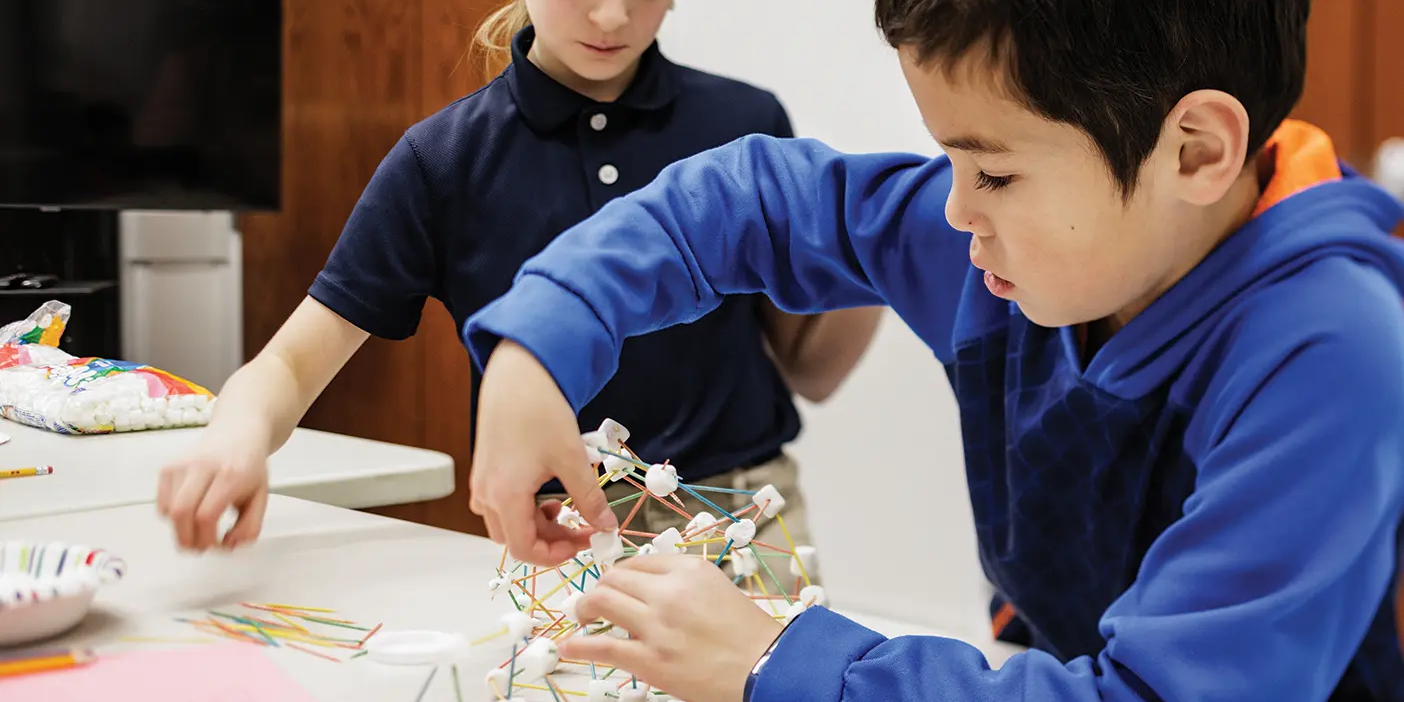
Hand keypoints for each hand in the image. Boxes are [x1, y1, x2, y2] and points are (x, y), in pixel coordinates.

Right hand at [156, 440, 268, 550]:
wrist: (238, 432)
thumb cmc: (248, 464)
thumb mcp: (261, 497)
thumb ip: (250, 527)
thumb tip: (229, 545)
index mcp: (231, 474)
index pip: (206, 515)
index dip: (207, 539)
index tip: (215, 545)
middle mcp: (203, 466)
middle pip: (181, 514)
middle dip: (188, 540)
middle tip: (199, 547)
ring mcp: (182, 465)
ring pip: (168, 511)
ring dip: (180, 530)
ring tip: (196, 531)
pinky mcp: (168, 468)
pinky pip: (161, 504)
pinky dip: (172, 517)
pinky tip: (190, 512)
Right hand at [470, 339, 617, 564]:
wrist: (518, 373)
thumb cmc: (540, 411)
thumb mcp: (572, 459)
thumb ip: (589, 498)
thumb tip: (606, 525)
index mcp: (504, 496)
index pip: (524, 549)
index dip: (555, 555)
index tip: (582, 544)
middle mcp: (486, 493)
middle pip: (514, 538)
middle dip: (549, 540)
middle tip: (580, 528)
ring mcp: (483, 481)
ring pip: (506, 522)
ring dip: (536, 524)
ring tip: (565, 506)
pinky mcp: (486, 468)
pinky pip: (501, 503)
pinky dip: (524, 508)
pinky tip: (547, 491)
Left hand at [559, 554, 782, 701]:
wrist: (765, 667)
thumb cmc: (748, 633)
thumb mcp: (717, 587)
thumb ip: (682, 581)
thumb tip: (647, 585)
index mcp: (688, 570)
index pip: (636, 562)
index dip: (619, 574)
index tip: (614, 583)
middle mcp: (669, 592)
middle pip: (613, 578)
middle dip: (599, 588)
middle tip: (595, 601)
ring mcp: (657, 627)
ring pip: (601, 603)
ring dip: (584, 608)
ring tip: (582, 617)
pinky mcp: (650, 660)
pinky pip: (603, 647)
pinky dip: (580, 644)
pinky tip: (571, 644)